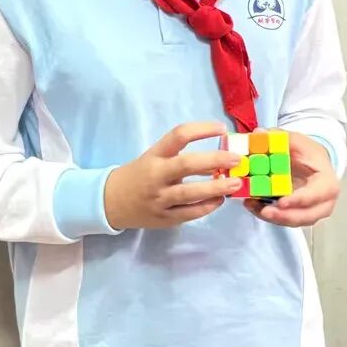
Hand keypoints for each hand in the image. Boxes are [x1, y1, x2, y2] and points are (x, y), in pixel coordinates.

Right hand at [104, 122, 243, 230]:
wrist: (110, 202)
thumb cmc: (139, 175)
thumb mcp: (154, 158)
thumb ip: (180, 157)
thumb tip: (218, 159)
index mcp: (154, 155)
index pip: (178, 135)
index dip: (202, 130)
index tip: (222, 128)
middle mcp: (156, 175)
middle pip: (187, 164)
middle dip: (215, 160)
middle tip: (236, 159)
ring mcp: (159, 199)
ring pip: (190, 193)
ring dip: (216, 188)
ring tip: (235, 184)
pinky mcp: (163, 218)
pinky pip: (189, 213)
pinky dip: (207, 206)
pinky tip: (219, 200)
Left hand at [244, 131, 339, 227]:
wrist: (311, 162)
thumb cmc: (307, 153)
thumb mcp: (295, 141)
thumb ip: (279, 137)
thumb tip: (258, 134)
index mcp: (327, 183)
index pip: (316, 195)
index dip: (299, 200)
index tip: (282, 201)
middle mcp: (323, 202)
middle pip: (306, 216)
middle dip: (284, 216)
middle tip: (264, 211)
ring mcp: (311, 211)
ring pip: (294, 221)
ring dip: (273, 217)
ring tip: (253, 207)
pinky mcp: (298, 215)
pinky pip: (284, 220)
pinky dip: (268, 215)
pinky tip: (252, 206)